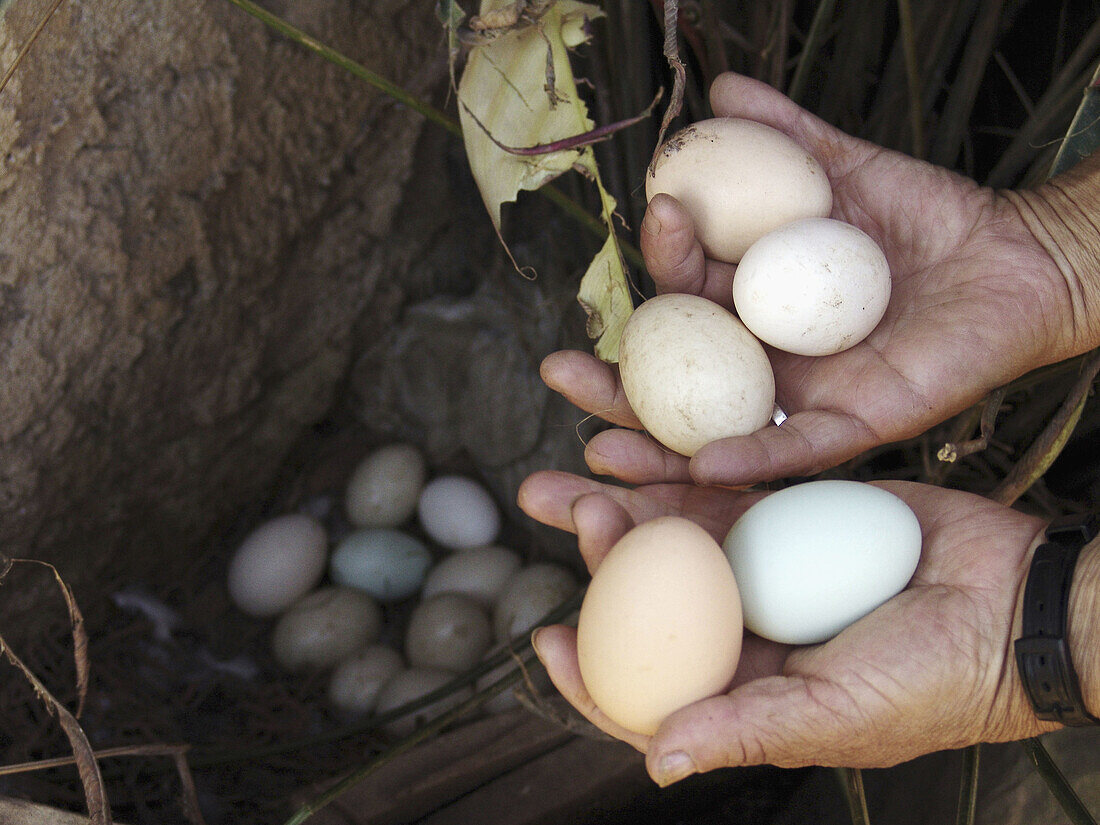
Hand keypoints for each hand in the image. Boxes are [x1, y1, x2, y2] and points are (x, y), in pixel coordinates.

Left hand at [518, 470, 1056, 782]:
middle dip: (593, 559)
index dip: (590, 673)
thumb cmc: (937, 678)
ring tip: (574, 476)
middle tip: (554, 512)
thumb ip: (746, 730)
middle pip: (645, 596)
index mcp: (744, 688)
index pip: (647, 689)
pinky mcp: (787, 512)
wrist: (1015, 599)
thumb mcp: (840, 713)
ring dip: (620, 503)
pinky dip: (677, 471)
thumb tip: (656, 760)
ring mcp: (762, 566)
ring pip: (671, 533)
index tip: (545, 640)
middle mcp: (741, 627)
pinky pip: (720, 489)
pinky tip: (636, 451)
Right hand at [547, 72, 1085, 485]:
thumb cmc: (922, 220)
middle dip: (611, 385)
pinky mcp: (856, 426)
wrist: (1012, 258)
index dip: (659, 262)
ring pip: (716, 429)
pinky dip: (753, 460)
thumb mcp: (843, 171)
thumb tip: (721, 89)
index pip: (685, 294)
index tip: (655, 215)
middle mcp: (765, 358)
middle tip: (555, 373)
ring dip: (655, 444)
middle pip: (676, 382)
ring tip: (601, 447)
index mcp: (753, 303)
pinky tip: (707, 465)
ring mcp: (804, 398)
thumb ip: (784, 136)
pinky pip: (796, 453)